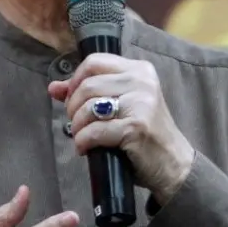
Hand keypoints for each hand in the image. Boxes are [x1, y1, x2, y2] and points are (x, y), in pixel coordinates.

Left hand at [48, 53, 194, 203]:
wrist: (174, 164)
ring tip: (82, 136)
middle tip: (76, 123)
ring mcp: (141, 103)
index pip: (93, 62)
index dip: (74, 80)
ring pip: (88, 106)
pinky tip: (85, 148)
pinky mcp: (136, 127)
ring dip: (76, 125)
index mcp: (139, 70)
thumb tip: (53, 87)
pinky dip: (83, 141)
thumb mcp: (121, 105)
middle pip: (87, 84)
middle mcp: (142, 81)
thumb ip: (89, 92)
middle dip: (72, 107)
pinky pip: (94, 130)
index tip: (72, 99)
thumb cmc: (145, 133)